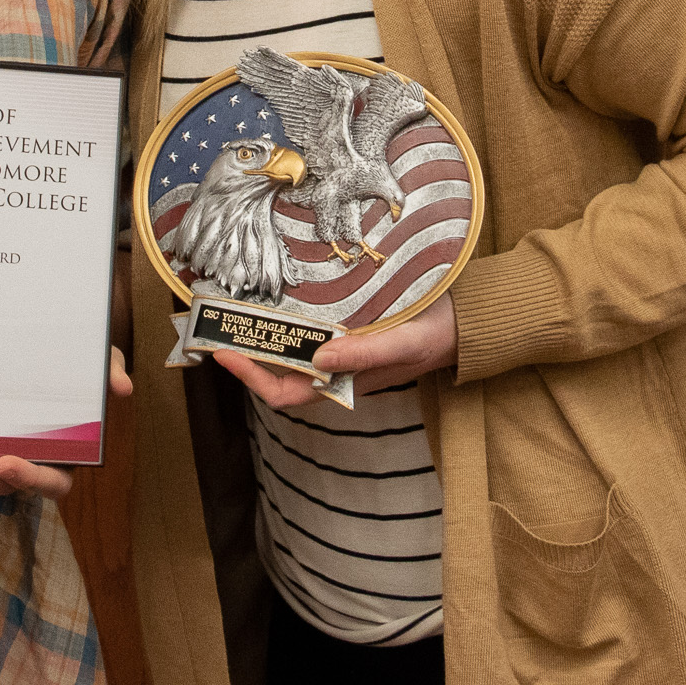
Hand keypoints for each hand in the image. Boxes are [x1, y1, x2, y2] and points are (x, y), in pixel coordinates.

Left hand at [0, 346, 133, 499]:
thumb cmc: (76, 362)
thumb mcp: (96, 361)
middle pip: (3, 483)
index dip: (31, 478)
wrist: (45, 344)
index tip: (9, 463)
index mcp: (63, 453)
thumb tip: (122, 387)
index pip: (53, 481)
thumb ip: (109, 371)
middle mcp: (27, 460)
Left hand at [213, 294, 457, 408]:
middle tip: (217, 319)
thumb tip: (316, 358)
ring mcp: (339, 347)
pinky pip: (307, 327)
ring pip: (289, 347)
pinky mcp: (347, 325)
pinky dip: (286, 315)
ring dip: (262, 332)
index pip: (285, 393)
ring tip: (235, 304)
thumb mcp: (403, 343)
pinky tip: (275, 291)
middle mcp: (334, 367)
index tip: (225, 351)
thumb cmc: (437, 334)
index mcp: (343, 381)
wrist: (468, 318)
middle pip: (278, 369)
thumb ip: (364, 354)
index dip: (251, 377)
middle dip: (246, 350)